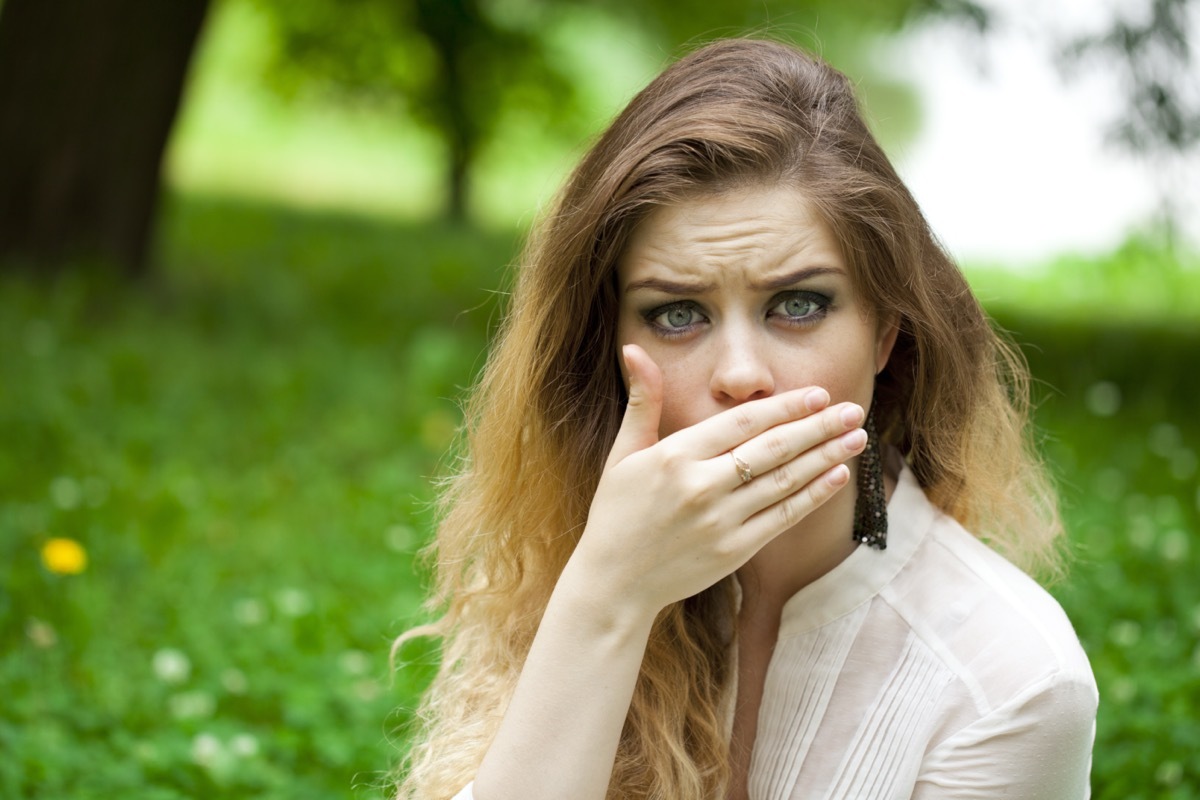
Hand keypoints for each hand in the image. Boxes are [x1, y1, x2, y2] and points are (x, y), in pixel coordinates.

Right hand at [567, 344, 866, 616]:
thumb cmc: (617, 512)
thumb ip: (641, 402)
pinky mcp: (734, 550)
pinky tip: (837, 476)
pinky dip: (813, 495)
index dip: (784, 407)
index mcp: (675, 456)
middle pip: (773, 449)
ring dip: (826, 457)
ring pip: (785, 481)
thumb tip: (633, 349)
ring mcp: (720, 521)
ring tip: (857, 437)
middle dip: (818, 427)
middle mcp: (701, 486)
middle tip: (853, 410)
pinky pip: (783, 517)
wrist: (613, 582)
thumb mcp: (622, 453)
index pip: (742, 423)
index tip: (817, 394)